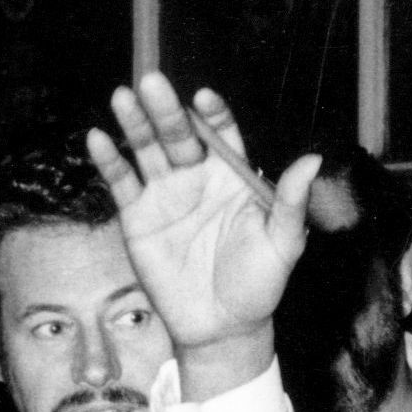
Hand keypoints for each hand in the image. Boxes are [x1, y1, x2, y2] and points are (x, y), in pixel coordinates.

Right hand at [87, 75, 321, 362]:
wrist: (223, 328)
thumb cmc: (258, 285)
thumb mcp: (283, 243)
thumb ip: (291, 201)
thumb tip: (314, 159)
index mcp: (232, 177)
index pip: (221, 134)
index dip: (212, 114)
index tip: (204, 98)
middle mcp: (196, 178)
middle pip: (179, 134)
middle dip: (166, 109)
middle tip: (152, 83)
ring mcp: (165, 195)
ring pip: (147, 149)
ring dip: (134, 123)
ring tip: (123, 97)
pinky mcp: (137, 217)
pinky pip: (122, 182)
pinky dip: (109, 160)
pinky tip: (98, 138)